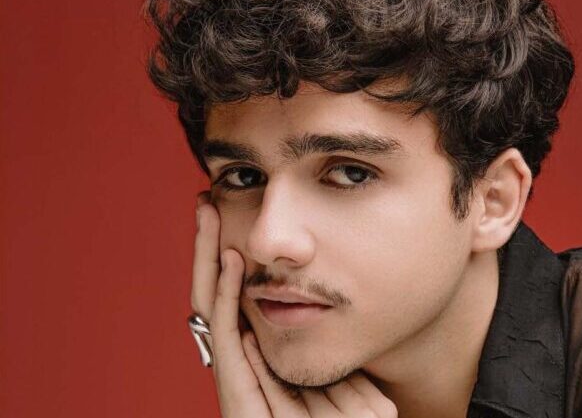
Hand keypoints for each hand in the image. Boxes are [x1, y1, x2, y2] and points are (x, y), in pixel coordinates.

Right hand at [192, 191, 397, 417]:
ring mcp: (238, 373)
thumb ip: (346, 340)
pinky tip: (230, 260)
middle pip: (218, 292)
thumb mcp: (355, 375)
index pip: (239, 295)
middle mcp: (246, 359)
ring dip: (207, 258)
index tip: (235, 214)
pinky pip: (225, 334)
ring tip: (207, 215)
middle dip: (209, 246)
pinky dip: (224, 294)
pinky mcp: (235, 391)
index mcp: (265, 353)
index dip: (232, 256)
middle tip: (205, 202)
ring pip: (212, 306)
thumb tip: (364, 306)